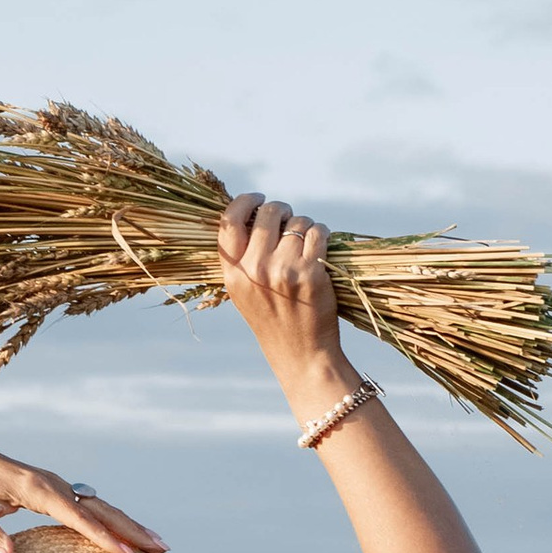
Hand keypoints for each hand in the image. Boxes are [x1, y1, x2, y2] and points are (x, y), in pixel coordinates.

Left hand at [0, 438, 164, 552]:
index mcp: (37, 489)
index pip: (78, 517)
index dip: (103, 538)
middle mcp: (53, 484)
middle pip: (101, 509)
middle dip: (132, 530)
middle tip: (162, 550)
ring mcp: (56, 486)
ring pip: (100, 507)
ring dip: (129, 525)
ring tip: (157, 546)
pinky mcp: (53, 491)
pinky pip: (89, 508)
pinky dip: (111, 522)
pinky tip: (126, 537)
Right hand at [217, 194, 347, 391]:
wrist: (301, 353)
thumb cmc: (272, 318)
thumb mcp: (243, 291)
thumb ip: (242, 256)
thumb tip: (254, 212)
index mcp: (233, 273)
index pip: (229, 221)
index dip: (244, 201)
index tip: (257, 199)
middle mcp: (255, 269)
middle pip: (268, 212)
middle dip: (282, 210)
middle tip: (288, 220)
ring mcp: (284, 269)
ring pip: (298, 221)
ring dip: (305, 227)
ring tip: (304, 247)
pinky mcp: (311, 272)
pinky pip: (318, 232)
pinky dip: (322, 235)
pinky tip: (319, 250)